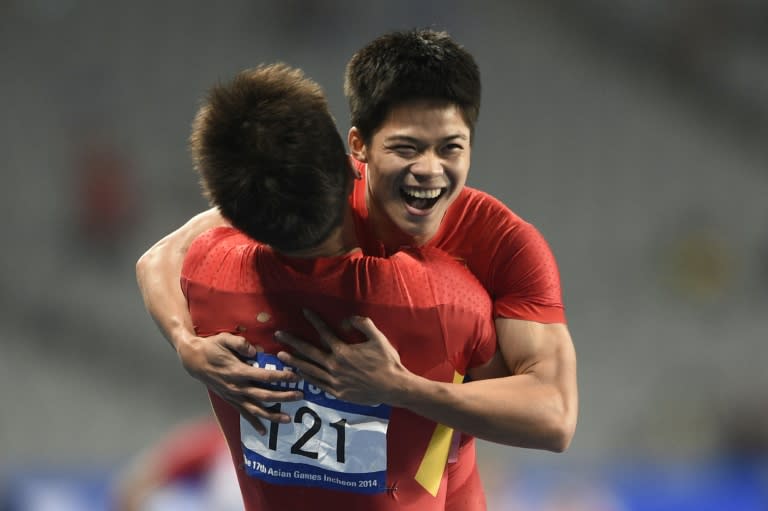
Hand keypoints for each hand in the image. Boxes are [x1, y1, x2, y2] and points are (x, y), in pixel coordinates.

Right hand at [177, 331, 301, 433]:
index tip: (295, 376)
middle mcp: (237, 387)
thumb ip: (240, 344)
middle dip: (283, 396)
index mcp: (238, 371)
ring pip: (256, 410)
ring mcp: (233, 396)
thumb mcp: (224, 339)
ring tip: (288, 419)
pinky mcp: (230, 400)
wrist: (193, 360)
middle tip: (300, 396)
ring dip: (272, 415)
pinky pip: (244, 414)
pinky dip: (254, 424)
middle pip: (264, 395)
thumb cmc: (211, 347)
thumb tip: (255, 351)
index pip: (264, 376)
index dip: (281, 376)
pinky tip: (264, 432)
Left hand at [274, 309, 412, 405]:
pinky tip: (299, 372)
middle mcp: (334, 365)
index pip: (324, 332)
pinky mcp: (336, 393)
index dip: (314, 320)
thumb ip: (361, 324)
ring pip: (309, 369)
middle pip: (309, 351)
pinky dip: (306, 377)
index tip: (304, 311)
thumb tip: (344, 321)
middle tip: (278, 335)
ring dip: (294, 360)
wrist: (393, 387)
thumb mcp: (377, 338)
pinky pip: (317, 383)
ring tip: (281, 355)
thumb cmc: (387, 361)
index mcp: (343, 351)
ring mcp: (334, 381)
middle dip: (292, 342)